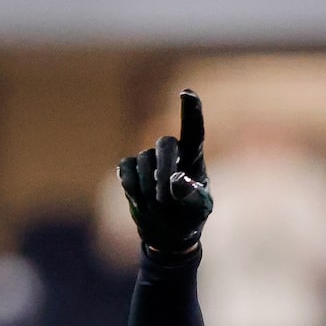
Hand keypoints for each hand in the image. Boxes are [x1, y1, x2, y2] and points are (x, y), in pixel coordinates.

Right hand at [118, 89, 213, 255]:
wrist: (167, 232)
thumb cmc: (189, 218)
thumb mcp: (198, 211)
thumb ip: (192, 196)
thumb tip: (178, 181)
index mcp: (194, 159)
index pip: (193, 131)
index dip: (191, 111)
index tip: (188, 93)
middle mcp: (172, 153)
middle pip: (165, 144)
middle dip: (165, 168)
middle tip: (165, 198)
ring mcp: (149, 158)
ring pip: (144, 161)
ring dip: (150, 188)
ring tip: (159, 208)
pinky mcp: (130, 167)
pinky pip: (127, 170)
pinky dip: (133, 188)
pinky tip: (141, 201)